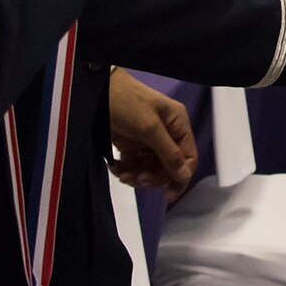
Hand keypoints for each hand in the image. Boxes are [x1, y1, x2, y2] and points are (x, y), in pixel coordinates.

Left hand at [106, 68, 196, 197]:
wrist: (97, 91)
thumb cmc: (127, 103)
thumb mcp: (149, 128)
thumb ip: (169, 153)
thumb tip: (184, 176)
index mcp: (177, 125)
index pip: (188, 158)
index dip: (180, 177)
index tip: (168, 194)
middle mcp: (167, 134)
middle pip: (168, 167)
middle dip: (154, 176)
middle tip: (139, 178)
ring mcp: (149, 140)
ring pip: (151, 169)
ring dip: (138, 176)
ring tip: (123, 174)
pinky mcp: (132, 145)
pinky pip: (135, 165)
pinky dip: (127, 170)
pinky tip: (116, 168)